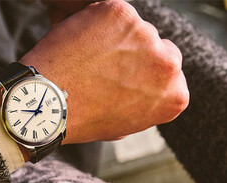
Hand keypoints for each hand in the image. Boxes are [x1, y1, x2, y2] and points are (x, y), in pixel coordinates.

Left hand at [19, 0, 188, 143]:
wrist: (51, 105)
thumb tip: (144, 91)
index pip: (171, 75)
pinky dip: (97, 24)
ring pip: (134, 29)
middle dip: (138, 54)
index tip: (127, 81)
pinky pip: (112, 14)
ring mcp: (145, 35)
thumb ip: (143, 103)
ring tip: (89, 61)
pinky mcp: (121, 13)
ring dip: (117, 39)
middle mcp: (168, 65)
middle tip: (108, 69)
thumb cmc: (83, 120)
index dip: (146, 76)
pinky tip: (81, 46)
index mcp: (175, 97)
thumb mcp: (124, 125)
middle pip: (159, 46)